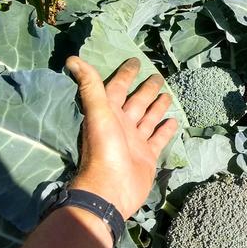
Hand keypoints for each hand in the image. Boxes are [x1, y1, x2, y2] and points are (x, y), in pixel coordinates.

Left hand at [65, 56, 177, 219]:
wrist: (111, 188)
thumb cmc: (105, 149)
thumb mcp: (97, 113)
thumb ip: (89, 86)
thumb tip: (72, 59)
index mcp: (109, 114)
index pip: (118, 88)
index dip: (125, 74)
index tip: (135, 61)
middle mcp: (122, 125)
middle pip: (136, 102)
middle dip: (146, 89)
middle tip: (158, 76)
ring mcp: (135, 141)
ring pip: (148, 119)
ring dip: (157, 107)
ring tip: (168, 94)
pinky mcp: (147, 156)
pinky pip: (158, 139)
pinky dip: (165, 130)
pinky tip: (174, 121)